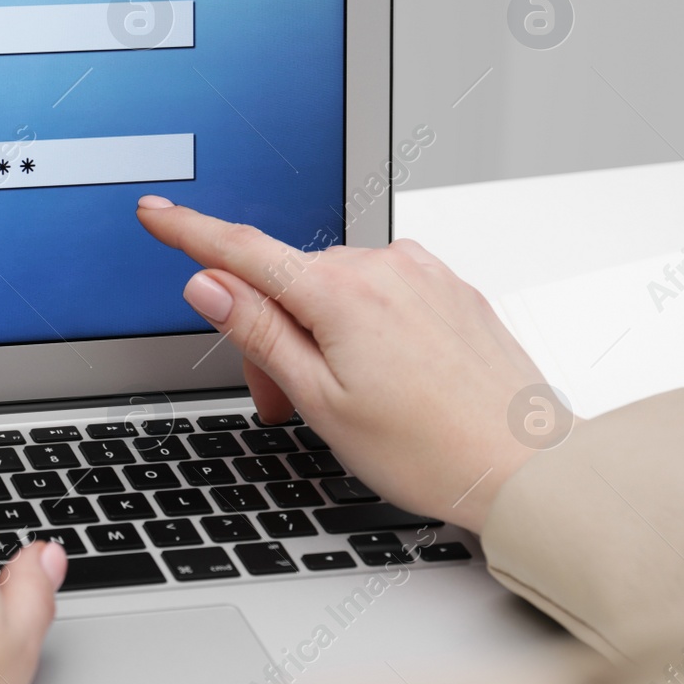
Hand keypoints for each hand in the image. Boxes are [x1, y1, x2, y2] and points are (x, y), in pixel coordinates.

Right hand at [136, 197, 547, 532]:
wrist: (528, 469)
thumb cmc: (432, 450)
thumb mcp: (321, 400)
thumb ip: (259, 332)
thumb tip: (208, 283)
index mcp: (342, 293)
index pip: (241, 251)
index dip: (189, 233)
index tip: (154, 213)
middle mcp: (383, 266)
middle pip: (288, 283)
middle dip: (271, 336)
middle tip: (285, 407)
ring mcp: (421, 274)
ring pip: (334, 289)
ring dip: (318, 334)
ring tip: (344, 403)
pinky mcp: (449, 288)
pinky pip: (380, 291)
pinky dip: (362, 327)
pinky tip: (383, 380)